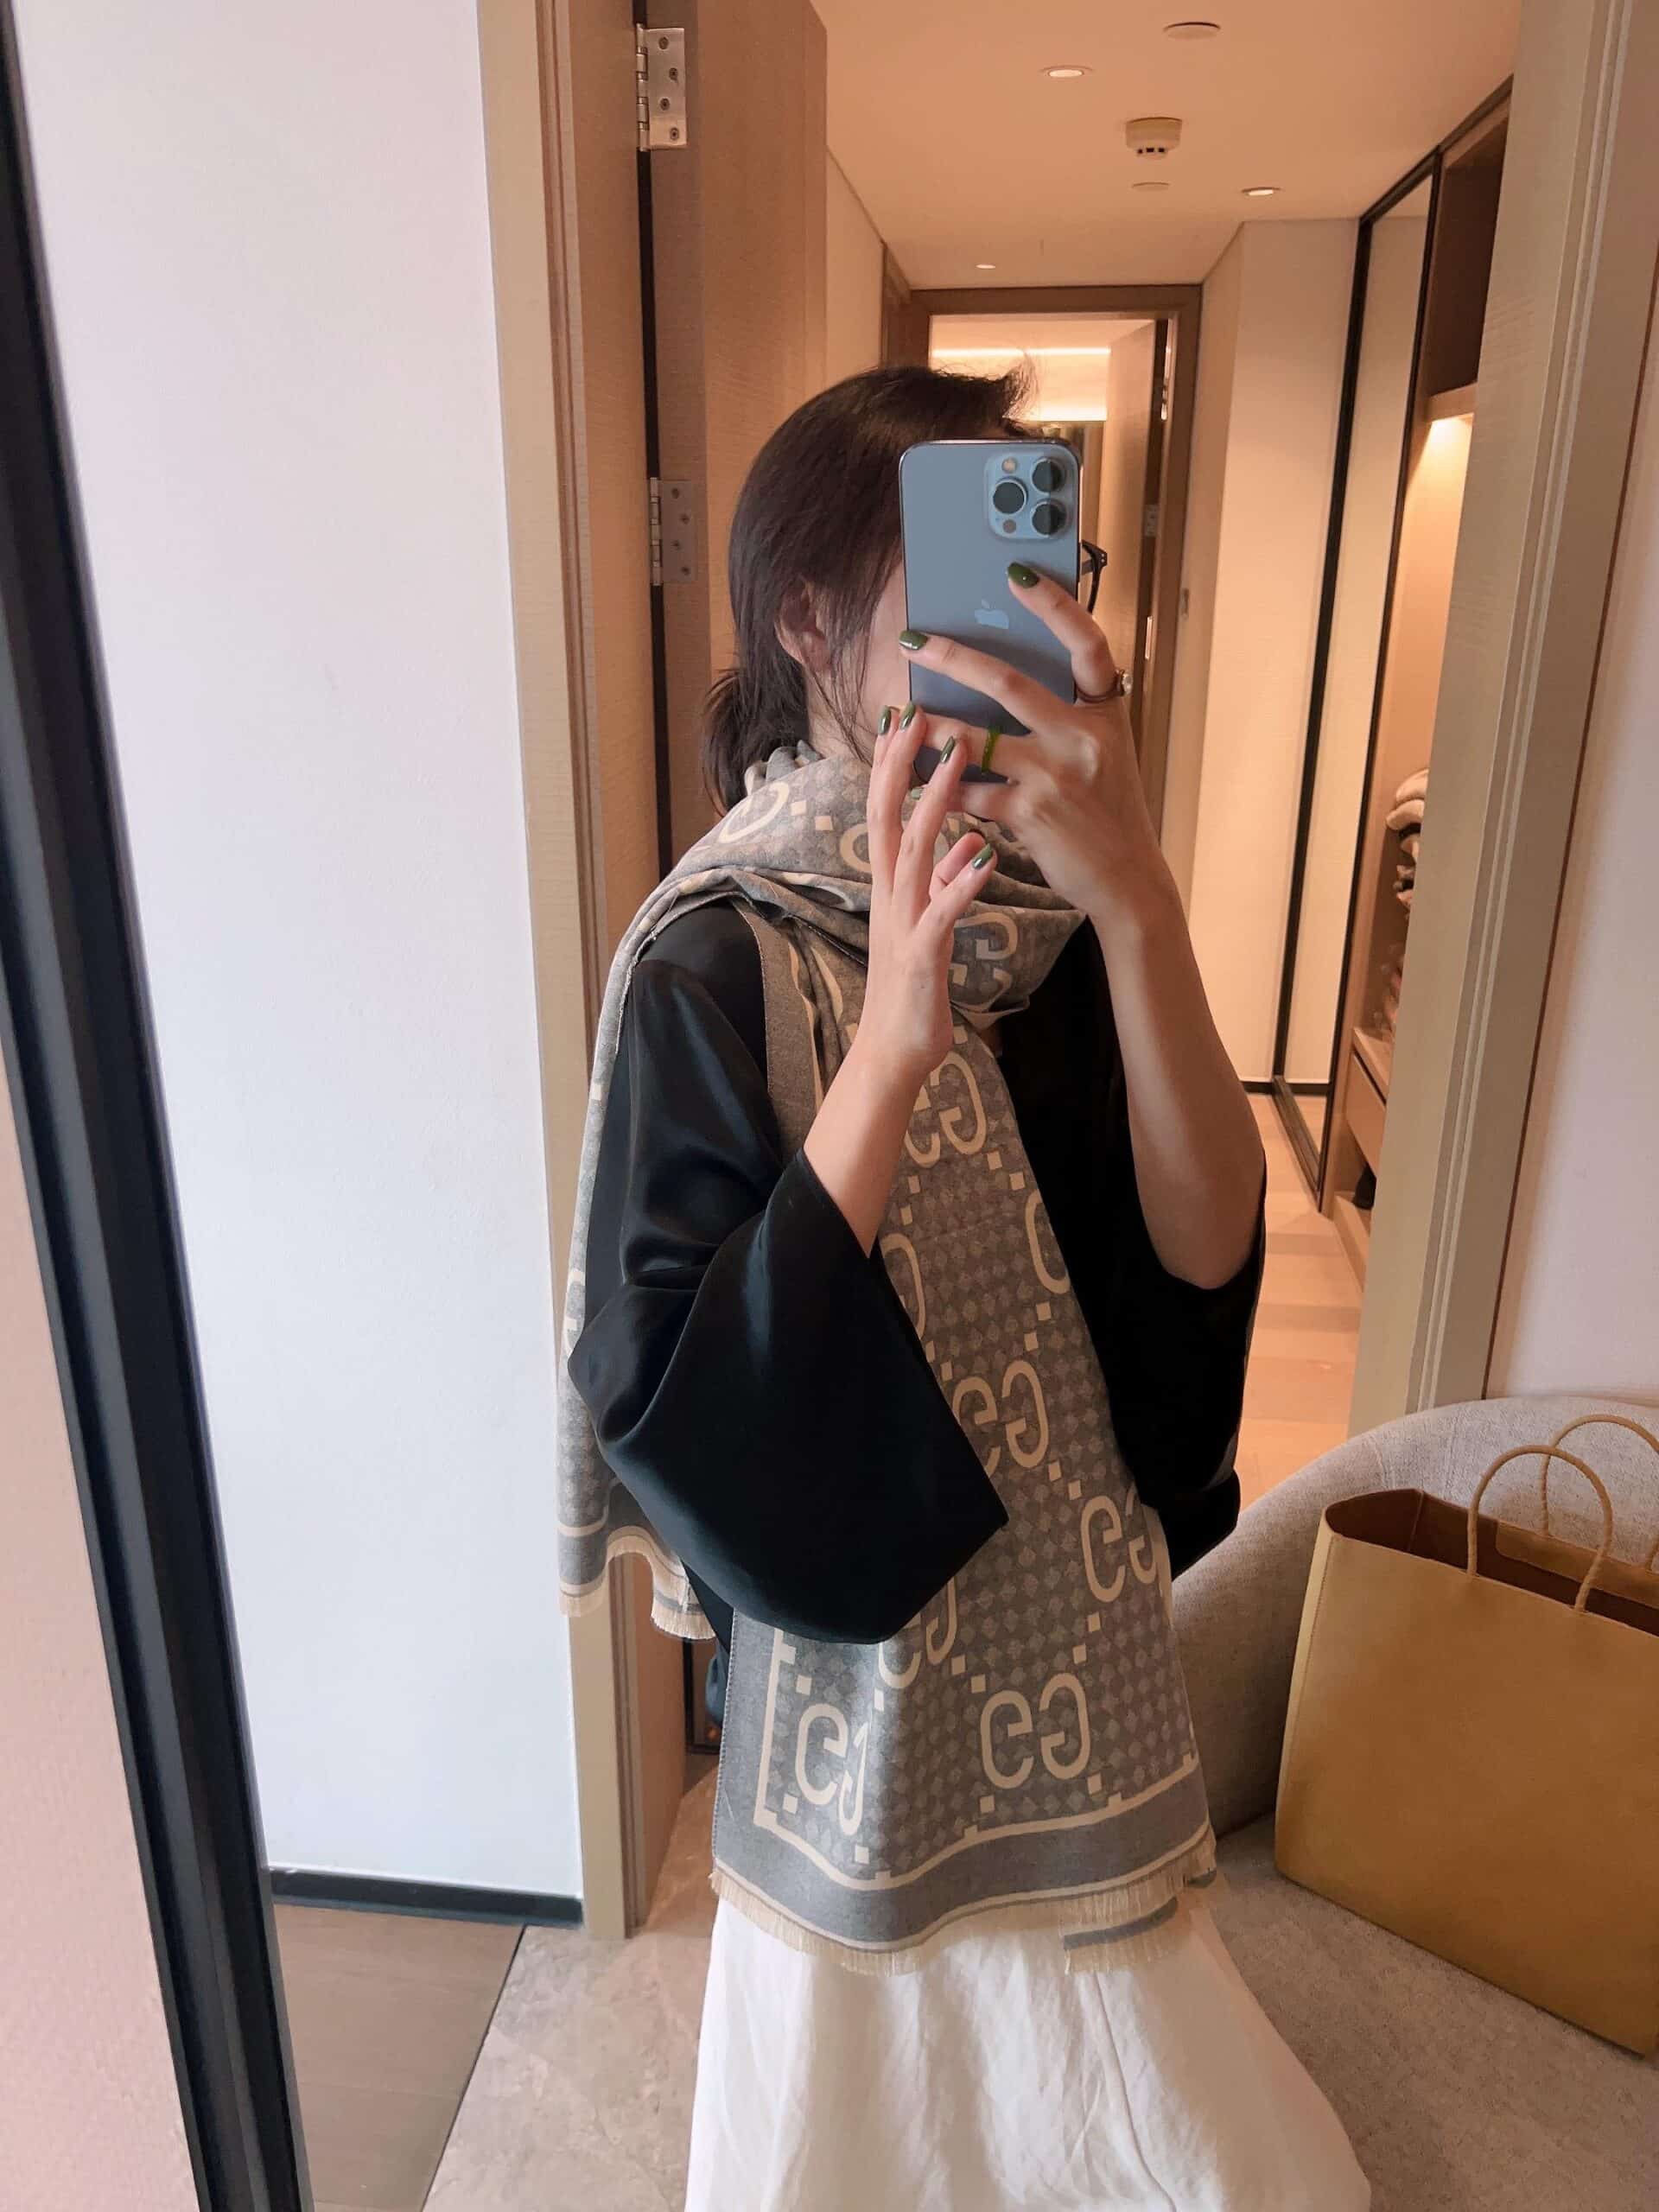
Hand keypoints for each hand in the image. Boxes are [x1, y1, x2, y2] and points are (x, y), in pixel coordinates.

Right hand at [858, 701, 992, 1084]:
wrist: (893, 1056)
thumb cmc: (912, 992)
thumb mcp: (929, 925)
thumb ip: (942, 881)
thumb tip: (966, 841)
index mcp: (891, 888)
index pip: (887, 813)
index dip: (893, 765)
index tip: (906, 716)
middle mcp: (888, 897)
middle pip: (889, 817)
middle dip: (902, 763)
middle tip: (917, 711)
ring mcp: (902, 924)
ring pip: (913, 852)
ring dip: (935, 803)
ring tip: (956, 758)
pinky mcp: (921, 957)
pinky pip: (940, 913)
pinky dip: (959, 883)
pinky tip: (981, 855)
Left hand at [898, 570, 1172, 937]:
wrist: (1127, 879)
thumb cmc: (1109, 812)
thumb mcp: (1105, 753)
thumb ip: (1068, 717)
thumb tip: (1004, 683)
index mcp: (1105, 714)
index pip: (1087, 643)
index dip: (1054, 604)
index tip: (1017, 574)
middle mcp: (1081, 737)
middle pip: (1007, 682)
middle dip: (951, 658)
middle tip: (912, 641)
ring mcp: (1054, 775)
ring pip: (972, 739)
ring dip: (928, 726)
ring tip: (898, 716)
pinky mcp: (1029, 813)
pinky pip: (969, 789)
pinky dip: (939, 783)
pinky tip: (916, 775)